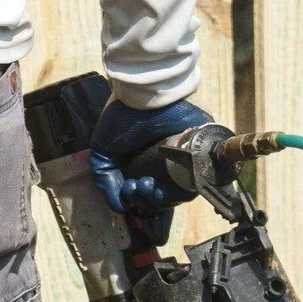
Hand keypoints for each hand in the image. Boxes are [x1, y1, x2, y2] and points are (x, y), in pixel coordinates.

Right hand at [89, 95, 213, 238]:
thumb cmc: (123, 114)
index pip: (143, 191)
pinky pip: (190, 188)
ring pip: (173, 196)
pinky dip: (173, 195)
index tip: (126, 193)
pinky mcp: (198, 162)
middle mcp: (163, 164)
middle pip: (157, 198)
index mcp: (143, 161)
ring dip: (155, 200)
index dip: (135, 199)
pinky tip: (157, 188)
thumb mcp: (103, 148)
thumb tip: (119, 207)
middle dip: (142, 201)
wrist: (146, 94)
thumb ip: (105, 178)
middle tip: (133, 188)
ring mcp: (182, 164)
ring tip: (143, 185)